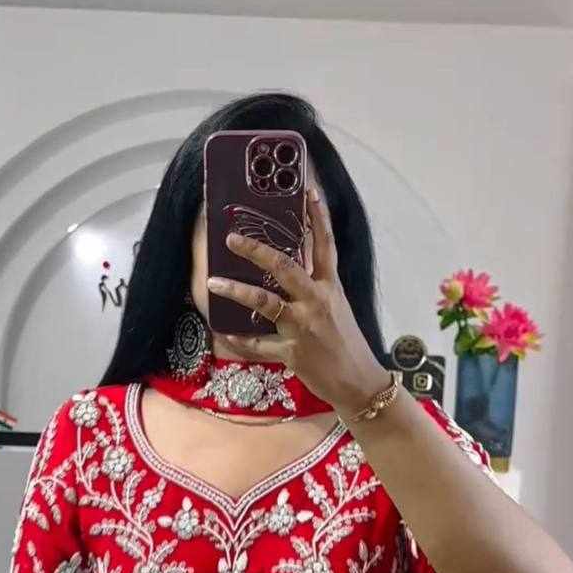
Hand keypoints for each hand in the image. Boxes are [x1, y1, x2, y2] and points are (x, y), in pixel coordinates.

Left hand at [207, 188, 390, 410]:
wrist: (358, 382)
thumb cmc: (346, 343)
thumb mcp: (337, 308)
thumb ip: (316, 288)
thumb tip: (289, 269)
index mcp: (330, 288)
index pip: (325, 245)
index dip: (318, 217)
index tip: (307, 191)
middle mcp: (317, 302)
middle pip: (285, 267)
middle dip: (256, 250)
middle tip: (232, 237)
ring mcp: (303, 327)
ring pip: (265, 303)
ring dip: (236, 290)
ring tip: (213, 281)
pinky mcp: (292, 353)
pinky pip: (257, 345)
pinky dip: (238, 339)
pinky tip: (222, 331)